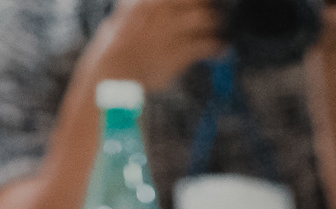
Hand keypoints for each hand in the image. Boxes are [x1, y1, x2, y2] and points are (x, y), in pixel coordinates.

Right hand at [84, 0, 224, 94]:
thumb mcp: (122, 17)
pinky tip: (221, 49)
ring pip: (206, 19)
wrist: (114, 73)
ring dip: (216, 24)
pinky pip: (208, 45)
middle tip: (212, 13)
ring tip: (218, 30)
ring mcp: (174, 31)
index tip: (198, 3)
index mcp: (150, 0)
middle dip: (207, 6)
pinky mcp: (181, 53)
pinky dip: (218, 47)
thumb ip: (136, 7)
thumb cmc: (114, 49)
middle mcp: (165, 11)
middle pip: (198, 0)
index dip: (194, 0)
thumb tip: (137, 4)